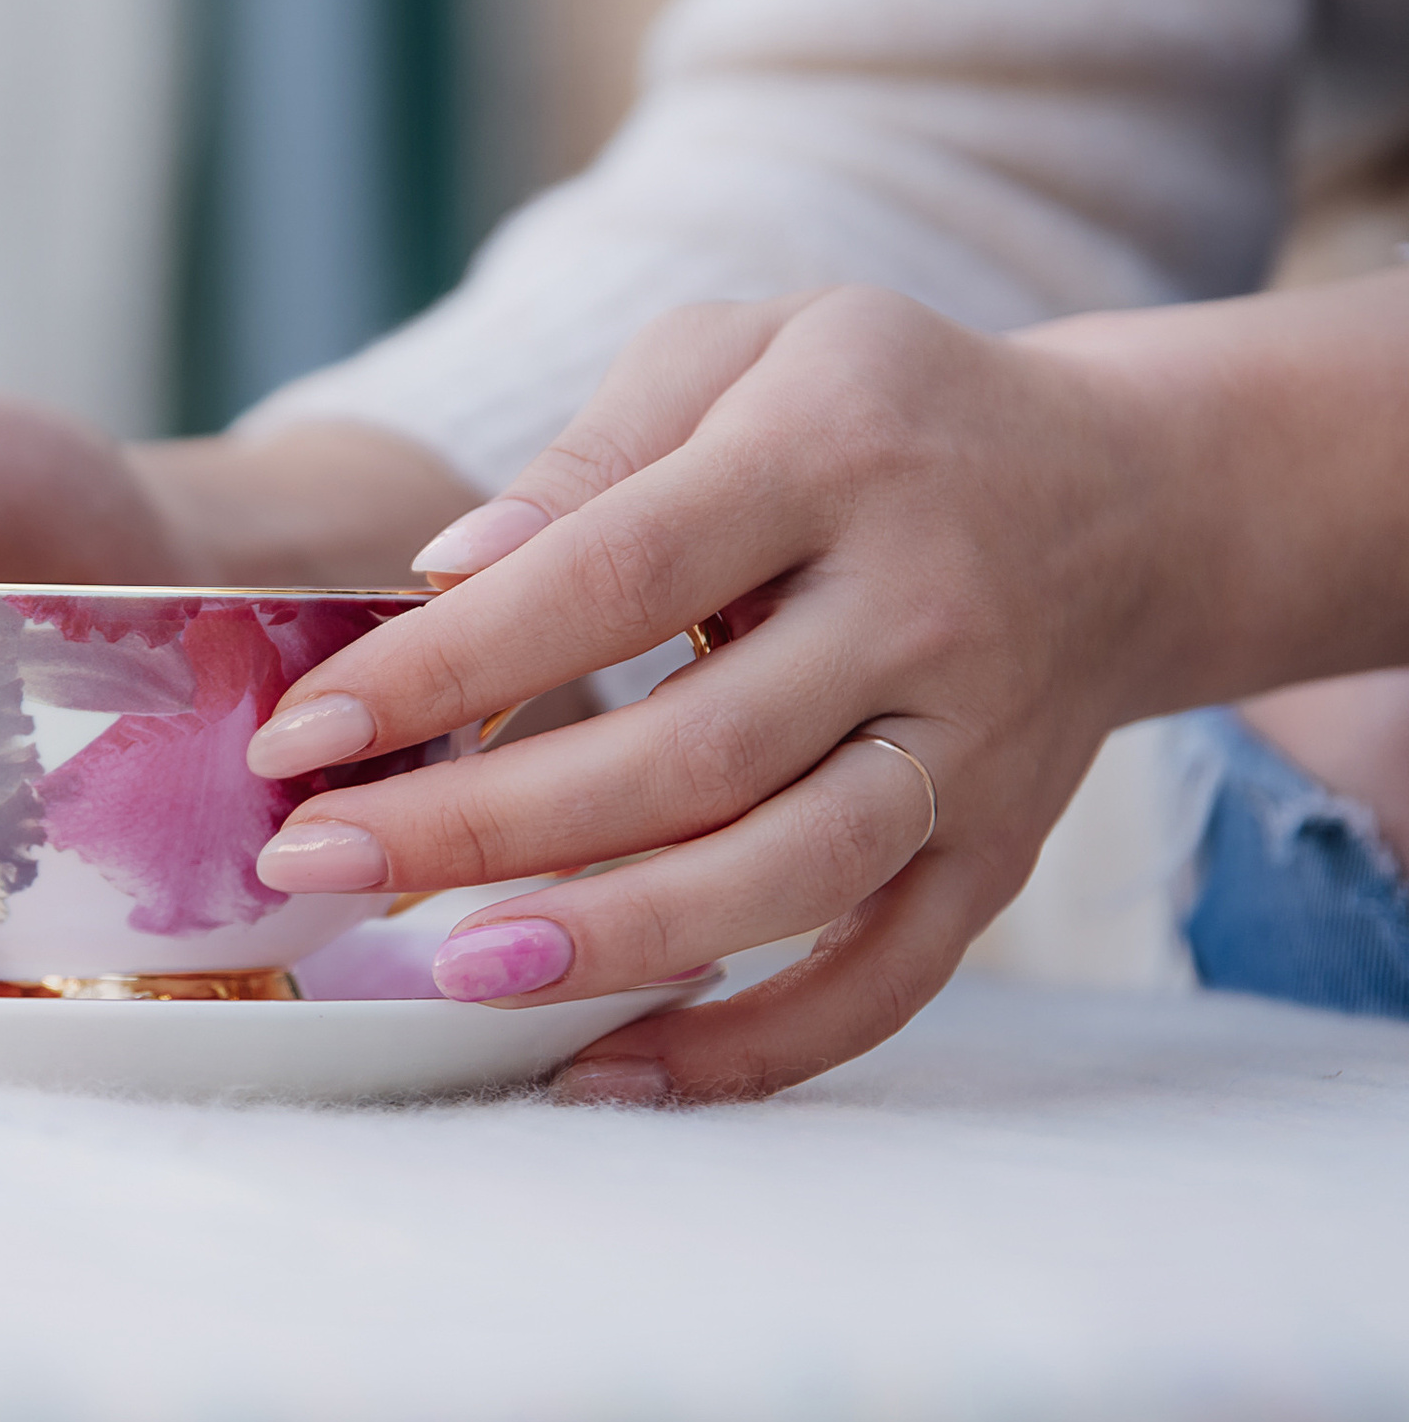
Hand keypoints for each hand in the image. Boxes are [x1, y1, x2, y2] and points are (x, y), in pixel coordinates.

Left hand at [242, 288, 1188, 1098]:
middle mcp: (921, 610)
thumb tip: (444, 576)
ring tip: (450, 971)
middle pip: (690, 753)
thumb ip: (590, 459)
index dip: (450, 666)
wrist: (1118, 497)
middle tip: (317, 860)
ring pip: (790, 878)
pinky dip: (751, 1049)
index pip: (613, 577)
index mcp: (832, 455)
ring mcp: (972, 750)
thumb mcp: (735, 354)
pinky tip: (602, 1068)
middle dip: (482, 824)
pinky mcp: (997, 856)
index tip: (304, 734)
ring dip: (612, 941)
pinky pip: (883, 983)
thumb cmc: (868, 412)